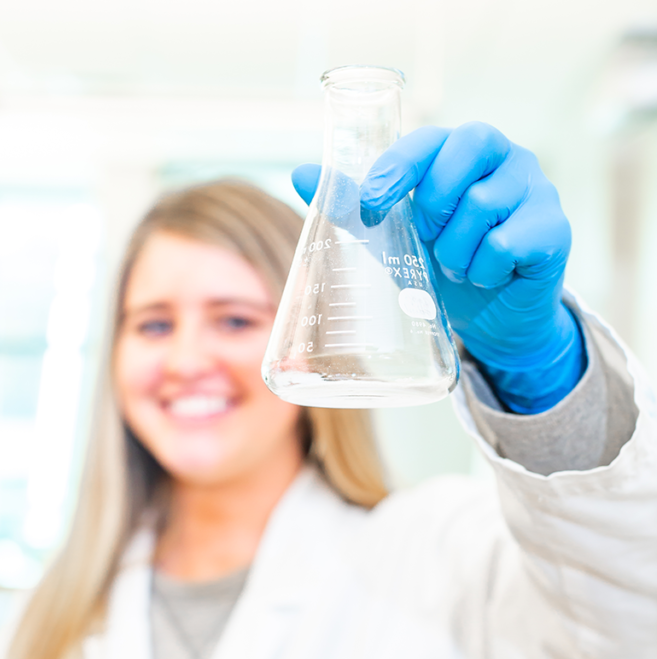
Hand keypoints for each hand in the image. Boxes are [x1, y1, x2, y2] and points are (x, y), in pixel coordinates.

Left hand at [292, 123, 584, 412]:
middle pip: (466, 150)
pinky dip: (485, 269)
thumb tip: (299, 174)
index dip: (400, 166)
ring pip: (483, 204)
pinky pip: (508, 243)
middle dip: (433, 202)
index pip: (432, 137)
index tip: (373, 204)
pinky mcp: (555, 229)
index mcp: (462, 153)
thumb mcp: (395, 239)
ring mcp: (536, 190)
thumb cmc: (444, 270)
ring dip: (456, 249)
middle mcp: (505, 159)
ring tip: (456, 268)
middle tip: (426, 240)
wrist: (493, 323)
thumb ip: (356, 207)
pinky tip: (486, 277)